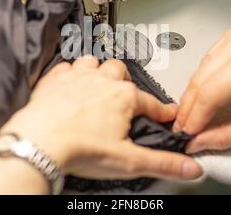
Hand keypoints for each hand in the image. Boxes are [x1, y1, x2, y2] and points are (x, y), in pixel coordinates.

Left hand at [2, 56, 201, 180]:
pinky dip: (70, 72)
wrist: (39, 141)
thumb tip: (191, 168)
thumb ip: (162, 163)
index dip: (162, 110)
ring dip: (97, 70)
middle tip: (124, 95)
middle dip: (125, 81)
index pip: (151, 103)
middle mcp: (102, 80)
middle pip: (120, 71)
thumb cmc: (80, 148)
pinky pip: (66, 66)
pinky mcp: (54, 79)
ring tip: (98, 81)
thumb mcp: (128, 161)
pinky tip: (69, 81)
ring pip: (93, 62)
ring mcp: (77, 76)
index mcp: (124, 97)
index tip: (168, 112)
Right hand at [174, 27, 230, 152]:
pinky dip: (200, 82)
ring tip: (192, 114)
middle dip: (188, 108)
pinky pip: (204, 63)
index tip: (185, 133)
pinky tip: (203, 96)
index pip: (209, 95)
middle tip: (183, 127)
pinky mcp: (230, 37)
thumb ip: (224, 136)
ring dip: (192, 96)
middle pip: (199, 82)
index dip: (193, 117)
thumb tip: (195, 142)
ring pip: (198, 72)